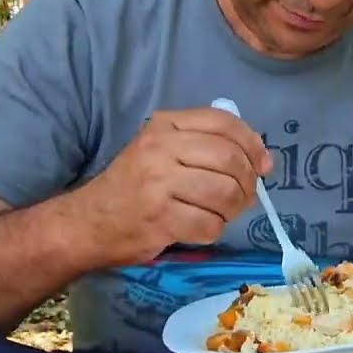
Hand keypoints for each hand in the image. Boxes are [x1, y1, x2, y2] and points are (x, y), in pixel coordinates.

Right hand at [72, 106, 272, 265]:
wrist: (88, 222)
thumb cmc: (134, 185)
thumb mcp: (163, 149)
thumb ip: (208, 144)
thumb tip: (264, 160)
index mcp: (165, 124)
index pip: (224, 123)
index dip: (253, 143)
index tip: (263, 164)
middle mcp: (160, 149)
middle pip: (230, 159)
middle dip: (247, 181)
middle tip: (245, 196)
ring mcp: (159, 184)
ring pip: (225, 193)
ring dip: (234, 208)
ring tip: (222, 212)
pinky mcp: (160, 219)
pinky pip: (209, 224)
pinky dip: (214, 229)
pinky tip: (201, 227)